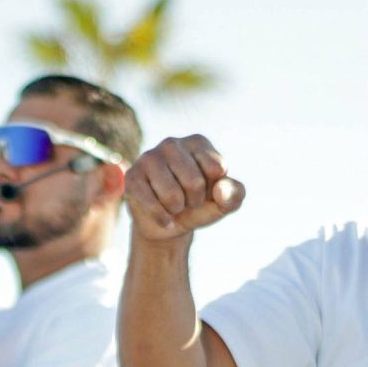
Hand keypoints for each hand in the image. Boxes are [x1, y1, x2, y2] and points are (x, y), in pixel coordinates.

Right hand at [124, 135, 244, 241]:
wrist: (172, 223)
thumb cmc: (201, 205)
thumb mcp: (226, 202)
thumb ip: (235, 193)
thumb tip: (220, 190)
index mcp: (198, 142)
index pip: (216, 168)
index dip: (215, 189)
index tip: (207, 189)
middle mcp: (172, 143)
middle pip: (194, 182)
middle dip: (195, 201)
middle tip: (188, 199)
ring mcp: (149, 158)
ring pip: (172, 195)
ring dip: (177, 209)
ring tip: (175, 204)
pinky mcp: (132, 177)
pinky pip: (151, 204)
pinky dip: (163, 218)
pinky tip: (165, 217)